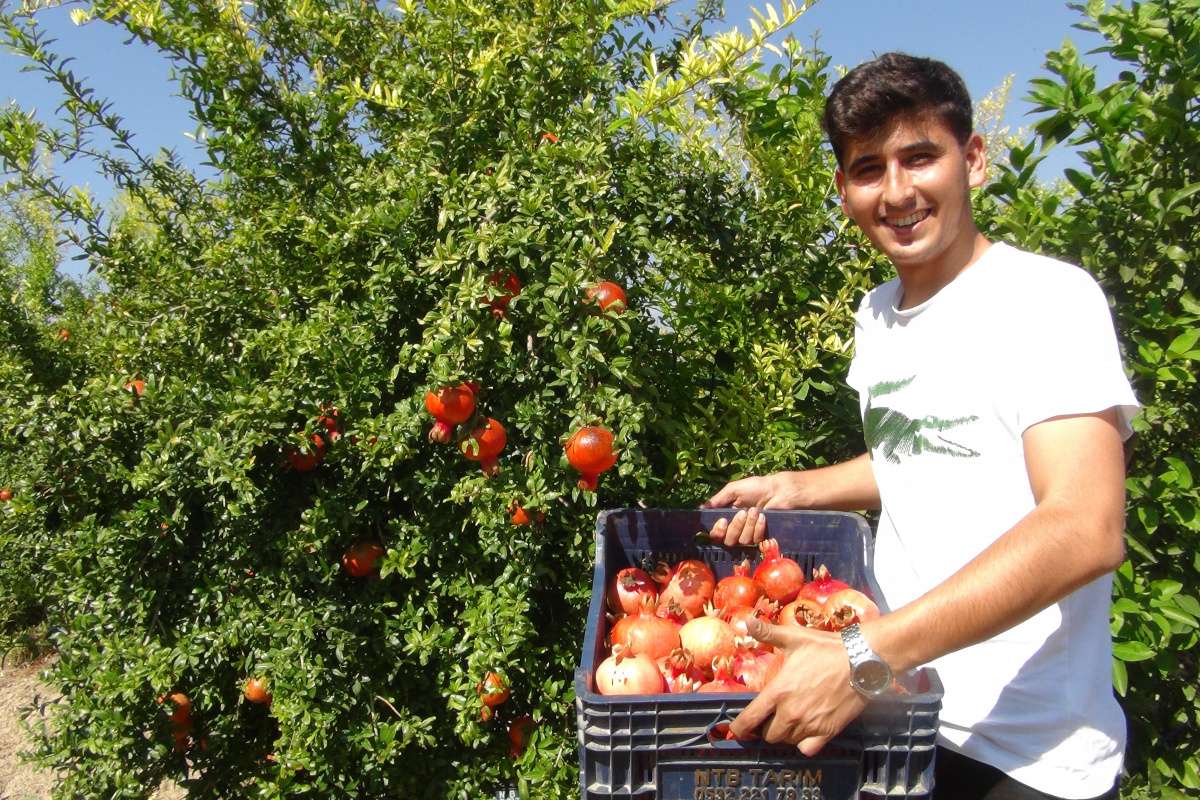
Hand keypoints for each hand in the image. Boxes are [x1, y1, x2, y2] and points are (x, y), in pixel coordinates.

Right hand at [701, 473, 802, 545]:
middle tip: (743, 512)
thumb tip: (702, 508)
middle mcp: (735, 528)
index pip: (715, 533)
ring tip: (755, 510)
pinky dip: (758, 527)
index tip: (723, 521)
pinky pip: (755, 540)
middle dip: (735, 527)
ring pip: (742, 541)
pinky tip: (763, 517)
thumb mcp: (734, 489)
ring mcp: (748, 534)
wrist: (778, 491)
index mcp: (726, 516)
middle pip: (727, 540)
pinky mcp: (761, 537)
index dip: (717, 531)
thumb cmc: (756, 487)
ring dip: (748, 525)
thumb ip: (718, 500)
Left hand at [729, 617, 865, 755]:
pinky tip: (804, 732)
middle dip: (765, 728)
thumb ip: (767, 633)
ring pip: (787, 741)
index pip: (750, 719)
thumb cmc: (826, 648)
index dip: (739, 728)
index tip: (737, 730)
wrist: (861, 661)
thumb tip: (745, 621)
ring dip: (784, 734)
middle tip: (770, 717)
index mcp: (778, 691)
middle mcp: (791, 713)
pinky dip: (803, 744)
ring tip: (787, 720)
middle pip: (768, 735)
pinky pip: (807, 749)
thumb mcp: (794, 637)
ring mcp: (810, 725)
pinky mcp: (828, 732)